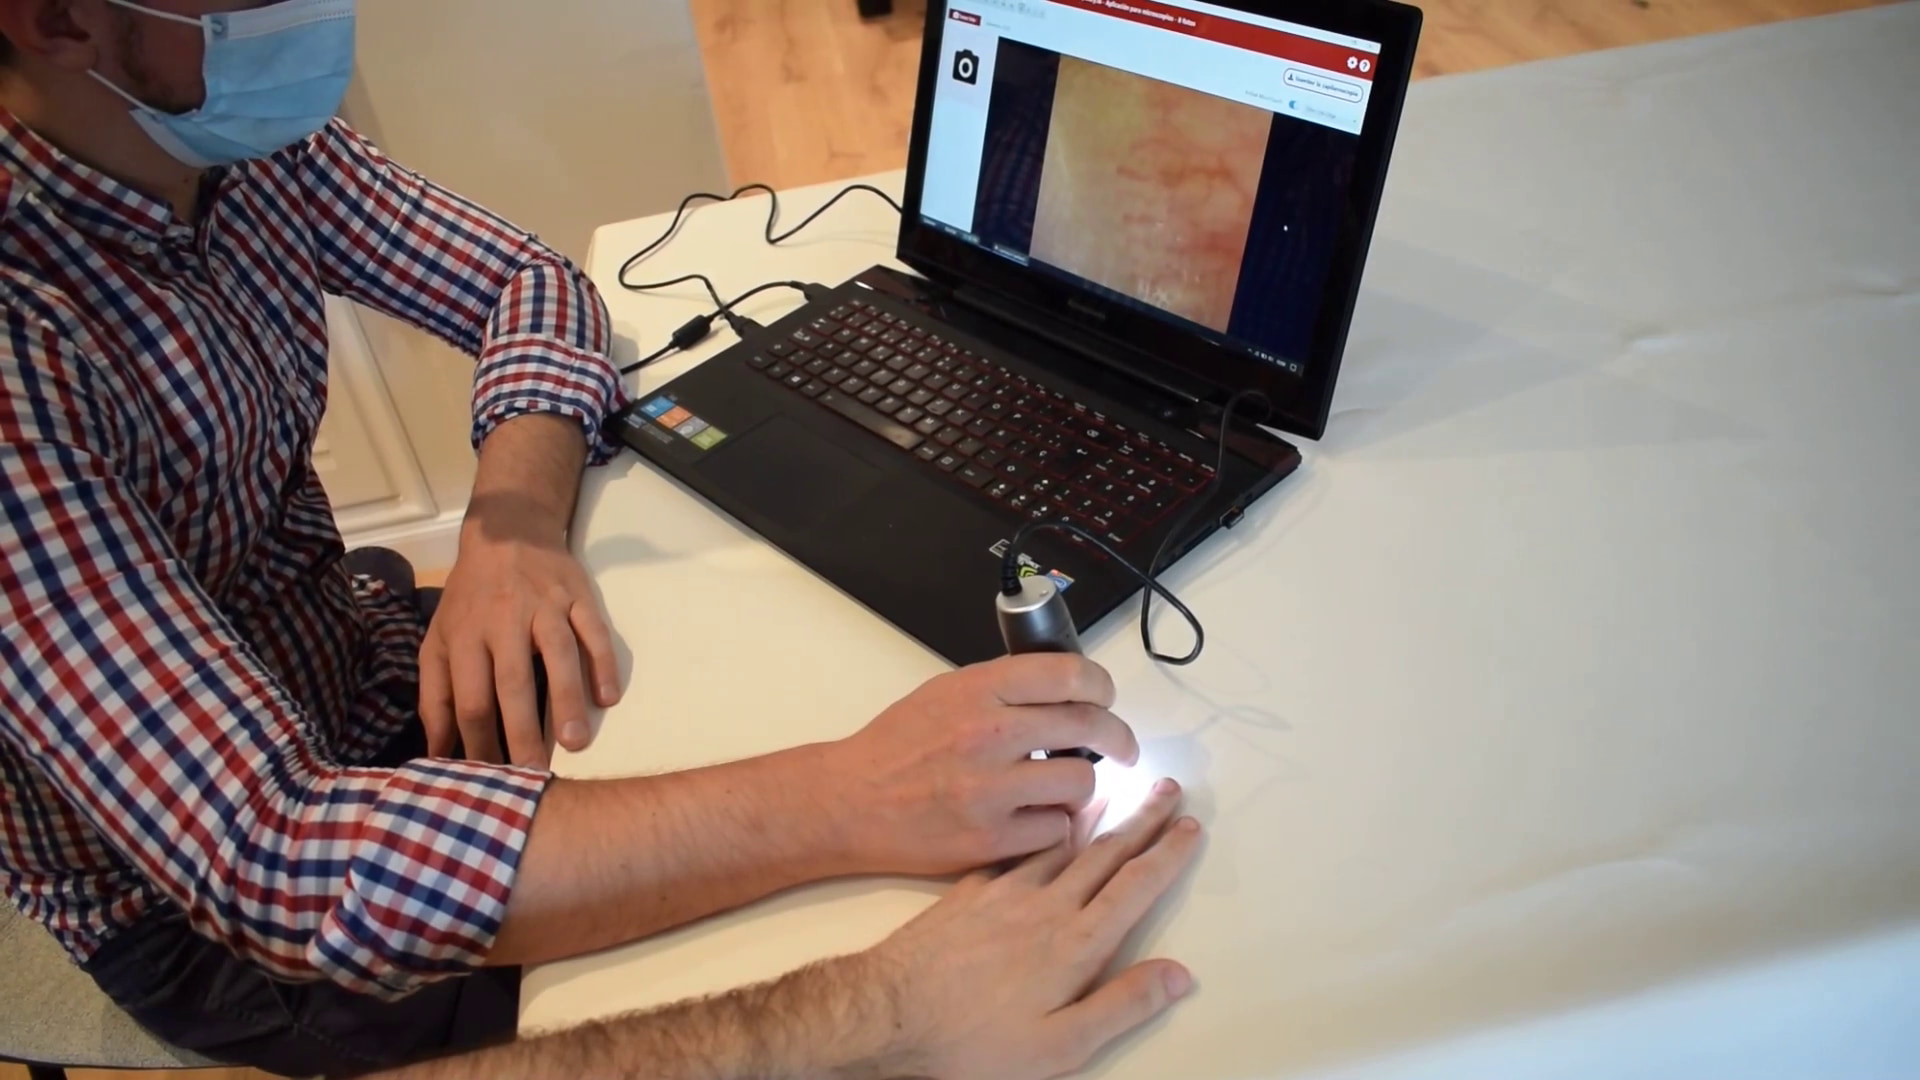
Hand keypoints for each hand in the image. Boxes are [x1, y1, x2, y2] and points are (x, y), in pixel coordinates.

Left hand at [420, 520, 619, 766]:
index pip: (470, 697)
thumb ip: (436, 696)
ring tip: (576, 742)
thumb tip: (437, 753)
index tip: (493, 778)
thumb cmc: (470, 599)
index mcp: (465, 635)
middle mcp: (503, 620)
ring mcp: (545, 606)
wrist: (507, 532)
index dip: (479, 741)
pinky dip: (602, 663)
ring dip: (567, 699)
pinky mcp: (578, 595)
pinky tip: (609, 697)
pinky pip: (594, 631)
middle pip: (512, 682)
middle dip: (523, 731)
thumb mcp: (440, 640)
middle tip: (535, 775)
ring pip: (558, 655)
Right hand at [816, 654, 1139, 875]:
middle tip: (1123, 748)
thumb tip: (1069, 692)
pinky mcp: (990, 840)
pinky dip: (1054, 826)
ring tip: (1063, 788)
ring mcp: (990, 790)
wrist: (850, 802)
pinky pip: (1057, 830)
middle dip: (1118, 738)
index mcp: (978, 689)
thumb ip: (1004, 689)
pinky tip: (1035, 820)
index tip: (1106, 698)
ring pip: (1082, 783)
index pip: (1070, 675)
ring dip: (1082, 786)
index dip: (1101, 686)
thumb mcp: (945, 693)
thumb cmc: (897, 746)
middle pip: (1089, 726)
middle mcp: (988, 734)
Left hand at [866, 779, 1200, 1079]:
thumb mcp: (1059, 1046)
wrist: (887, 1013)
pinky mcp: (969, 890)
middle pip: (1107, 852)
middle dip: (1143, 819)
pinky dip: (1042, 830)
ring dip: (1097, 815)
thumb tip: (1178, 975)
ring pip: (1063, 842)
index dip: (1168, 855)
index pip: (1135, 887)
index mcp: (1074, 943)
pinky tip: (1046, 825)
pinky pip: (1017, 849)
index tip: (1191, 826)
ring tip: (1117, 790)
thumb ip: (1122, 1005)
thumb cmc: (973, 1040)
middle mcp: (1045, 906)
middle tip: (1169, 788)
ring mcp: (1004, 892)